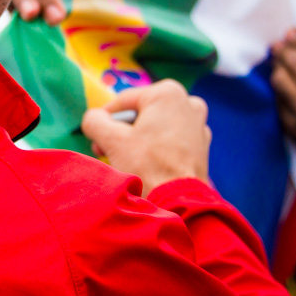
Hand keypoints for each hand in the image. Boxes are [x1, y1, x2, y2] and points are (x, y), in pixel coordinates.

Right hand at [80, 80, 211, 194]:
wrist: (178, 202)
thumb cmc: (147, 166)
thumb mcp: (112, 140)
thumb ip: (95, 121)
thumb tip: (93, 118)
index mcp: (167, 93)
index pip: (123, 102)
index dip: (105, 120)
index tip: (96, 138)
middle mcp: (187, 102)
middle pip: (141, 113)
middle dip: (122, 132)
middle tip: (108, 151)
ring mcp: (198, 124)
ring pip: (156, 127)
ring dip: (137, 140)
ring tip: (125, 161)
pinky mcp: (202, 145)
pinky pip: (171, 140)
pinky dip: (156, 149)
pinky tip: (146, 166)